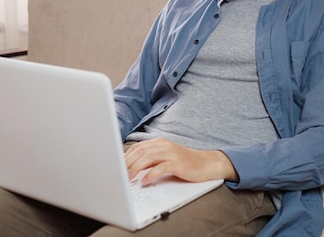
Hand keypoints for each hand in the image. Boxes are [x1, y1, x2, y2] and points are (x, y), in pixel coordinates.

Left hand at [124, 137, 238, 185]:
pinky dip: (150, 175)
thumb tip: (131, 168)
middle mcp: (164, 145)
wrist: (207, 164)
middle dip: (127, 163)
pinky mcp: (178, 163)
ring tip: (129, 179)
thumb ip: (151, 160)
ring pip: (148, 158)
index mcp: (159, 142)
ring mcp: (171, 153)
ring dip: (136, 169)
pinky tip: (145, 181)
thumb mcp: (165, 158)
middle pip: (140, 152)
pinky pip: (161, 168)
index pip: (137, 147)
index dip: (125, 157)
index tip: (116, 167)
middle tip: (119, 175)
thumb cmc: (184, 163)